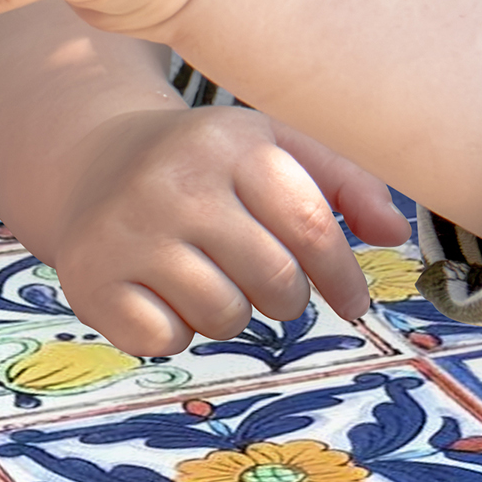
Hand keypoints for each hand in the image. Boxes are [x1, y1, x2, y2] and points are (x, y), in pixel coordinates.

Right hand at [34, 103, 407, 356]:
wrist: (92, 163)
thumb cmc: (206, 165)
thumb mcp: (272, 146)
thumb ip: (343, 181)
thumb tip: (393, 233)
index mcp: (230, 142)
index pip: (313, 228)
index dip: (344, 277)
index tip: (353, 302)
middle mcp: (174, 182)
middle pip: (276, 283)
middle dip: (286, 298)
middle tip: (266, 282)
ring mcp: (127, 231)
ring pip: (224, 318)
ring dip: (229, 313)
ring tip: (208, 277)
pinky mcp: (89, 278)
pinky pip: (165, 340)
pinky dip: (173, 330)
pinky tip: (161, 292)